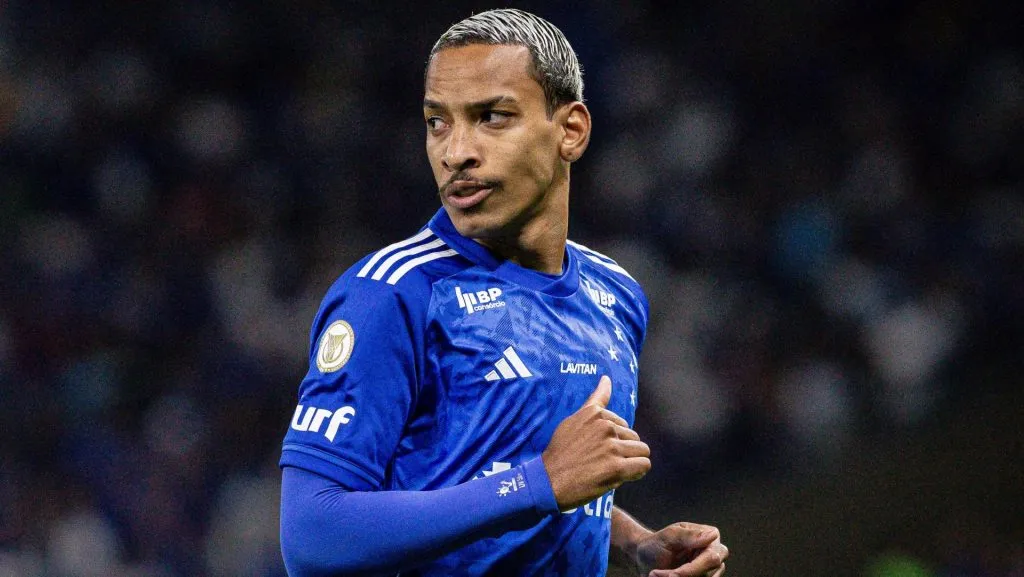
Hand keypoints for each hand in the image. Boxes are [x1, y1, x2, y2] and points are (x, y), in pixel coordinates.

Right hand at [541, 376, 650, 509]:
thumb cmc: (560, 451)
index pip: (623, 423)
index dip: (614, 439)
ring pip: (642, 450)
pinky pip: (643, 465)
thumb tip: (607, 379)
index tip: (600, 449)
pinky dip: (637, 472)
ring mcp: (611, 447)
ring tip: (614, 468)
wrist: (548, 480)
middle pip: (634, 437)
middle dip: (624, 450)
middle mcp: (605, 426)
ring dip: (632, 461)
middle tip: (604, 461)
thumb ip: (594, 402)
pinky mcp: (616, 467)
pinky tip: (624, 476)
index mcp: (595, 413)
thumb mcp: (573, 420)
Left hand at [636, 522, 727, 576]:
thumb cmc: (657, 543)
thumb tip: (713, 535)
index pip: (711, 558)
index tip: (670, 575)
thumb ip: (689, 535)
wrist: (647, 558)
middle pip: (709, 574)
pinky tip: (665, 576)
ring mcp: (712, 569)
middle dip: (682, 576)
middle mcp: (716, 553)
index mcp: (710, 537)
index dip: (691, 569)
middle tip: (659, 575)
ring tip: (659, 574)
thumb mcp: (669, 536)